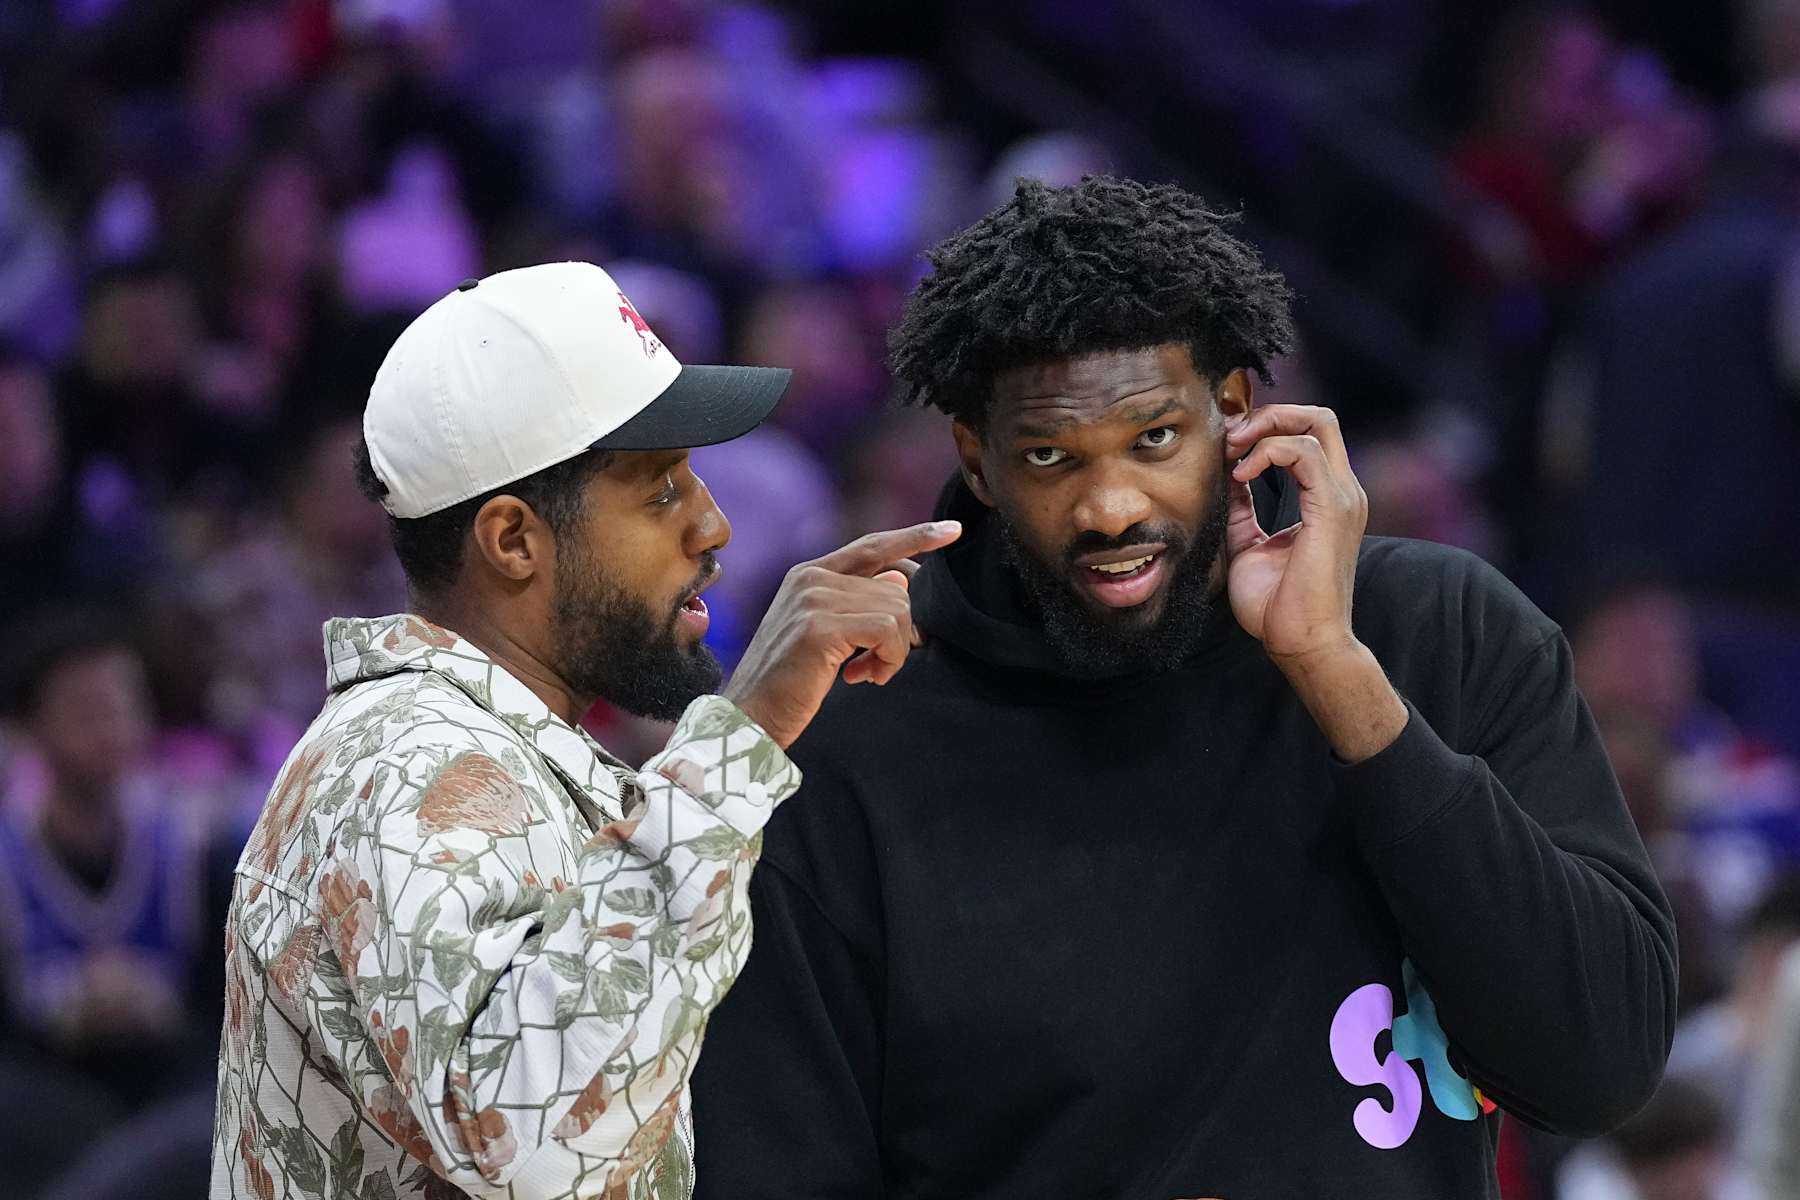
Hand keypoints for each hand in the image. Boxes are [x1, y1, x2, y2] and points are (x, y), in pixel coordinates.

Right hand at [724, 521, 961, 746]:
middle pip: (894, 588)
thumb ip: (857, 604)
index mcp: (809, 574)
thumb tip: (899, 580)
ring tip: (867, 673)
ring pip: (896, 609)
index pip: (873, 546)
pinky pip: (886, 631)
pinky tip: (864, 677)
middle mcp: (810, 578)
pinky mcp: (821, 627)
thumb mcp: (826, 635)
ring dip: (893, 652)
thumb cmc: (789, 683)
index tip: (952, 532)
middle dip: (899, 632)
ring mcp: (814, 599)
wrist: (750, 716)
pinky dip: (888, 658)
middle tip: (878, 664)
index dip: (914, 538)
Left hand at [1223, 404, 1367, 667]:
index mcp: (1327, 498)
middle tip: (1230, 437)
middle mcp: (1342, 491)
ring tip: (1232, 451)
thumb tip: (1227, 476)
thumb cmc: (1277, 605)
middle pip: (1318, 417)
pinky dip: (1267, 451)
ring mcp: (1342, 497)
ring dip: (1264, 428)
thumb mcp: (1248, 543)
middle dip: (1269, 415)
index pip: (1307, 435)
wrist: (1301, 642)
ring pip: (1316, 422)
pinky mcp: (1332, 508)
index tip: (1226, 446)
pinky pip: (1304, 452)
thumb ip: (1242, 508)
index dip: (1265, 428)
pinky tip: (1241, 475)